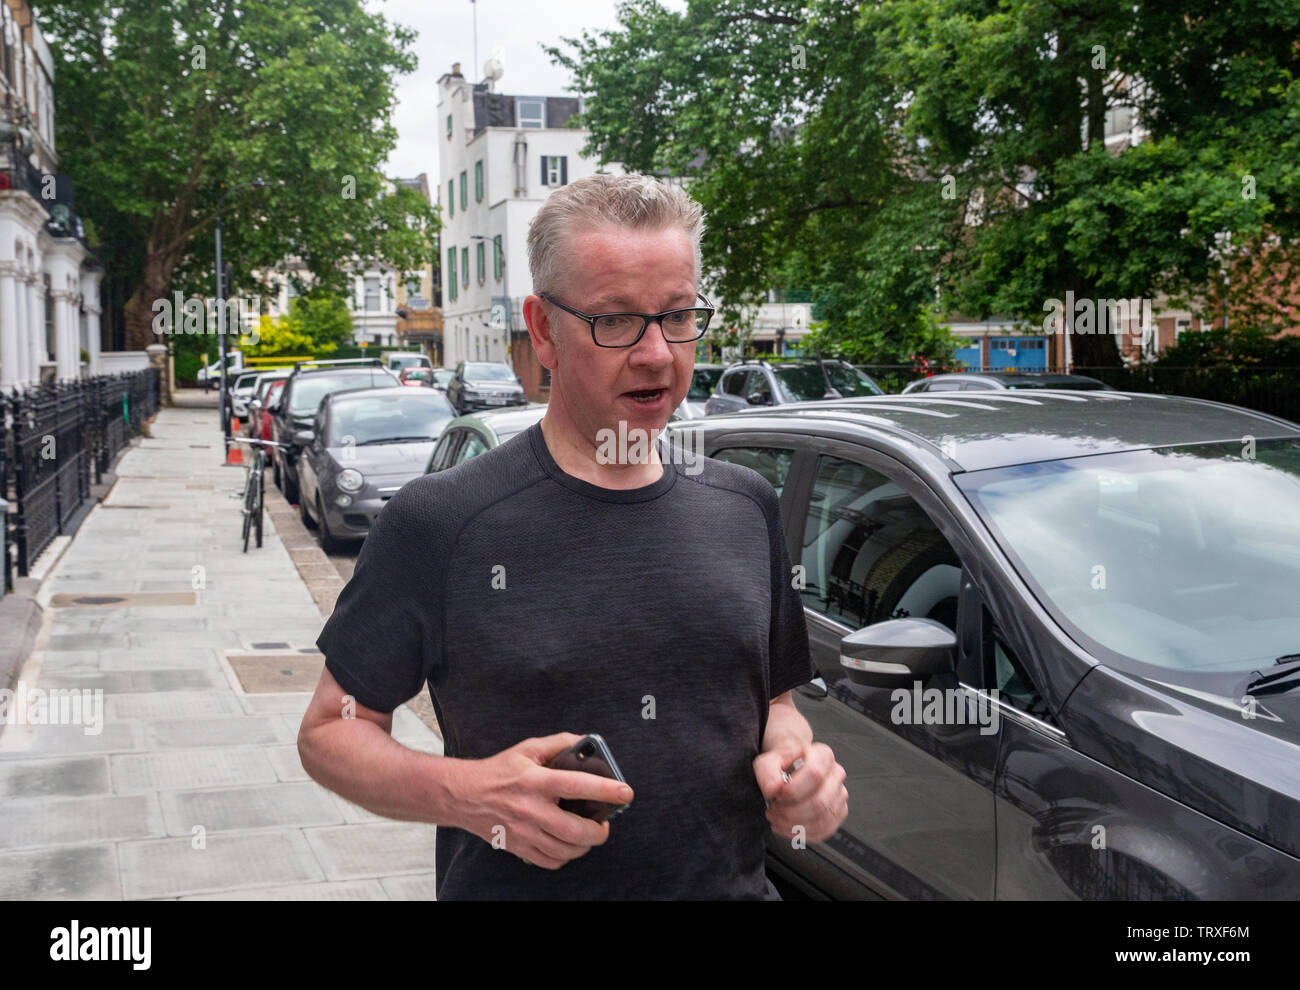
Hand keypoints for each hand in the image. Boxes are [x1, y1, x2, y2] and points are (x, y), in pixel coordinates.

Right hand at [448, 733, 634, 869]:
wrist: (464, 796)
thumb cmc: (499, 771)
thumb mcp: (528, 749)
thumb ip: (558, 743)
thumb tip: (586, 742)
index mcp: (536, 781)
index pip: (576, 786)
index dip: (604, 790)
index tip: (625, 792)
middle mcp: (531, 810)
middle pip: (576, 831)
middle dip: (599, 831)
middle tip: (605, 823)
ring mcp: (524, 833)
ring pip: (566, 851)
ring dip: (584, 845)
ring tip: (588, 833)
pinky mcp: (519, 848)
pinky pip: (551, 862)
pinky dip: (565, 857)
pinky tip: (567, 844)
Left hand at [753, 740, 846, 843]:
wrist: (789, 771)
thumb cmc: (783, 766)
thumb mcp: (768, 762)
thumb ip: (767, 772)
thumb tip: (773, 788)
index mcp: (823, 756)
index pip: (814, 774)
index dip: (793, 790)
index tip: (778, 795)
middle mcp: (836, 774)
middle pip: (820, 802)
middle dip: (791, 812)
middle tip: (775, 808)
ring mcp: (839, 795)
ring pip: (822, 820)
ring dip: (794, 824)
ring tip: (778, 817)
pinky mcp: (838, 814)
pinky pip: (823, 831)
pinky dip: (801, 833)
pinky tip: (787, 826)